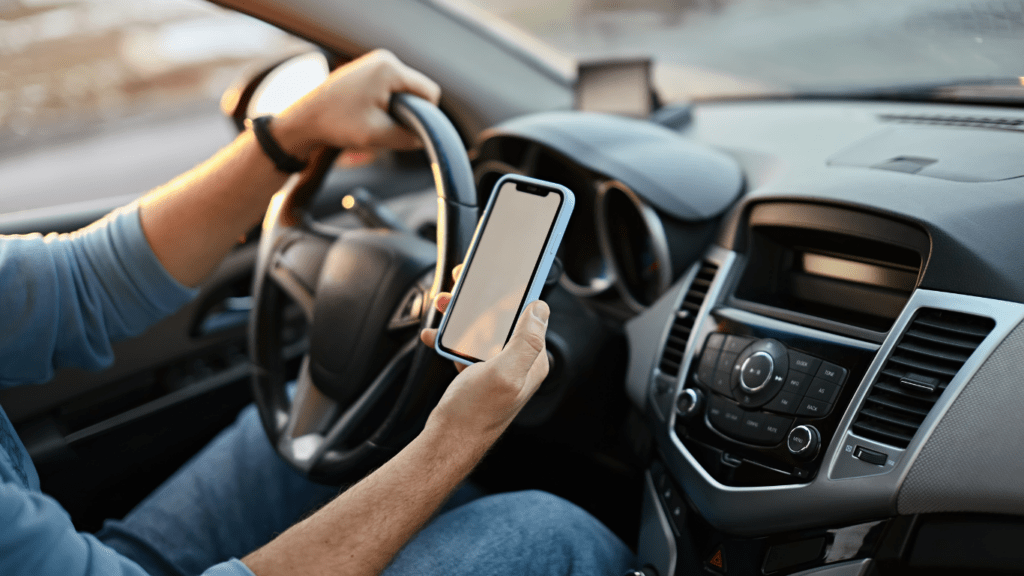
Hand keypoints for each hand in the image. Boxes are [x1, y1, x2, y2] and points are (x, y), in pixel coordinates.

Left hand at [274, 49, 440, 158]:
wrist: (306, 119)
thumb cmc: (337, 124)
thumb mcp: (378, 136)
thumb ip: (408, 137)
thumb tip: (423, 137)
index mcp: (390, 69)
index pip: (430, 91)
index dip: (425, 115)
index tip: (404, 128)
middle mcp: (384, 58)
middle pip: (417, 90)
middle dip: (408, 111)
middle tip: (383, 125)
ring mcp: (375, 61)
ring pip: (405, 90)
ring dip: (396, 108)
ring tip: (373, 119)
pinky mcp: (368, 69)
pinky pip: (392, 87)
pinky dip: (386, 103)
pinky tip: (368, 113)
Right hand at [419, 265, 550, 440]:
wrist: (447, 442)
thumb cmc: (474, 414)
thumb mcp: (504, 373)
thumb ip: (526, 341)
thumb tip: (540, 308)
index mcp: (532, 361)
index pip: (529, 315)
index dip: (514, 291)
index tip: (499, 274)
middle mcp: (518, 363)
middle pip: (503, 318)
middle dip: (481, 300)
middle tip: (461, 286)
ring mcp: (497, 369)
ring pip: (482, 328)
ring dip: (462, 315)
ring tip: (444, 307)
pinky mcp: (478, 374)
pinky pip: (465, 345)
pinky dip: (450, 337)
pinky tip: (435, 335)